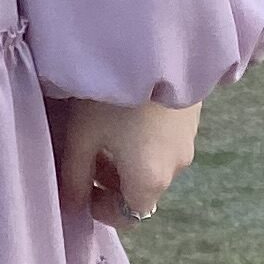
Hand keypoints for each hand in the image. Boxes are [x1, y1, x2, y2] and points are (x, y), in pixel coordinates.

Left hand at [50, 95, 200, 226]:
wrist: (155, 46)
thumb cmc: (112, 97)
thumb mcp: (82, 137)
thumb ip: (74, 178)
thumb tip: (71, 206)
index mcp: (150, 181)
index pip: (129, 217)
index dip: (101, 209)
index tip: (81, 187)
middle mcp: (176, 169)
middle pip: (143, 191)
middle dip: (113, 183)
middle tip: (87, 158)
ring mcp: (189, 142)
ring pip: (155, 167)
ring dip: (129, 162)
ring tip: (104, 134)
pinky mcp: (192, 118)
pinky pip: (165, 144)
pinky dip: (146, 143)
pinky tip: (128, 115)